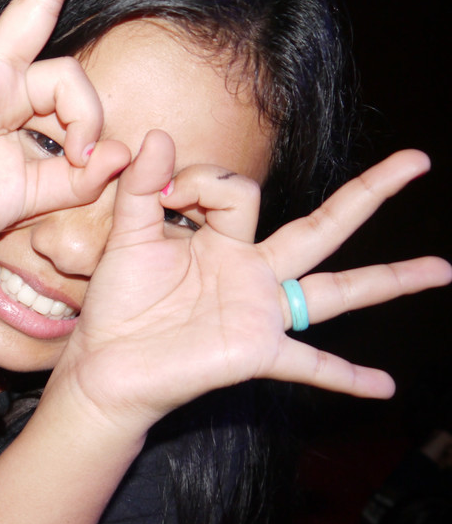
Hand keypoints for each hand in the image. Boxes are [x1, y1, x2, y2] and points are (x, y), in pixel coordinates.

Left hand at [51, 130, 451, 429]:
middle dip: (369, 193)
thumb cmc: (118, 302)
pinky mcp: (254, 352)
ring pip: (335, 289)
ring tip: (442, 270)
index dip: (201, 183)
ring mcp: (260, 313)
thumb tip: (161, 136)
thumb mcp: (128, 237)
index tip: (166, 195)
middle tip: (418, 161)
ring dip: (389, 280)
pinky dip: (345, 376)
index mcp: (223, 240)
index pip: (240, 190)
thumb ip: (143, 188)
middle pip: (321, 227)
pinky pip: (308, 364)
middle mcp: (252, 272)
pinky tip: (384, 387)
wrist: (105, 362)